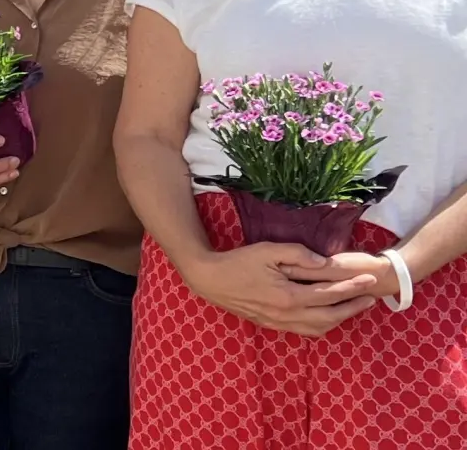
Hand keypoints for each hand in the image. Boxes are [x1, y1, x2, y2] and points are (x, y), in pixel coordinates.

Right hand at [179, 243, 378, 336]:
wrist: (209, 279)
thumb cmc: (238, 261)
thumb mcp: (268, 250)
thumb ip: (298, 255)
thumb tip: (324, 262)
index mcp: (288, 296)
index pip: (329, 293)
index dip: (353, 287)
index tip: (370, 280)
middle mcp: (287, 314)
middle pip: (330, 316)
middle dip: (353, 306)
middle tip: (371, 297)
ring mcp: (279, 322)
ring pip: (319, 328)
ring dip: (340, 319)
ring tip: (354, 307)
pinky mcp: (271, 325)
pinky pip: (304, 331)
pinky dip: (322, 325)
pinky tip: (327, 316)